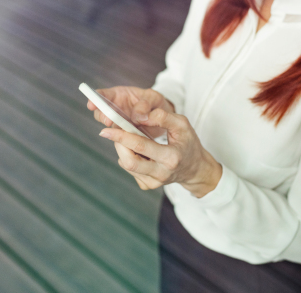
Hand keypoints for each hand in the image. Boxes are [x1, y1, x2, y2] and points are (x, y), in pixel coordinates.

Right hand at [86, 86, 173, 137]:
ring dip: (112, 128)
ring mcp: (118, 122)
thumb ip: (146, 103)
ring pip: (108, 126)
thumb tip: (139, 116)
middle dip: (102, 116)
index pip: (102, 95)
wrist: (163, 118)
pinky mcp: (124, 134)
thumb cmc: (156, 103)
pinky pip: (118, 136)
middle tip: (108, 120)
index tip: (92, 104)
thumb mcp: (153, 98)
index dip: (95, 98)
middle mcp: (114, 109)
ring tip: (119, 129)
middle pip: (100, 112)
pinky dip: (121, 138)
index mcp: (119, 95)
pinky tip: (126, 139)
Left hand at [99, 108, 222, 197]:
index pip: (140, 146)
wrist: (194, 169)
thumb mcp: (182, 125)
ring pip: (127, 165)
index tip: (105, 130)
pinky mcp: (147, 185)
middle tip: (113, 131)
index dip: (121, 136)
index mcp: (171, 157)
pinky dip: (129, 157)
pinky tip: (139, 151)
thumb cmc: (188, 143)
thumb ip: (163, 117)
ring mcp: (153, 182)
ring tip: (130, 139)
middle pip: (129, 161)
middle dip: (117, 144)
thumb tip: (140, 115)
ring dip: (123, 149)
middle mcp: (161, 173)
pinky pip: (130, 169)